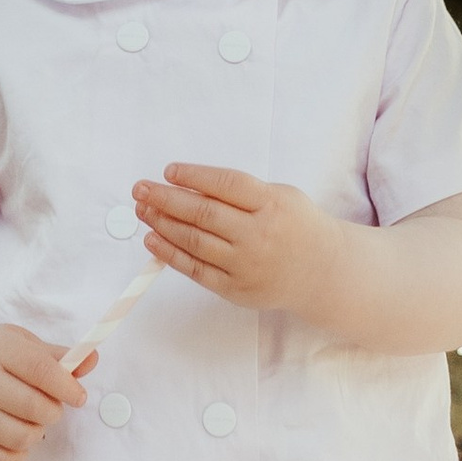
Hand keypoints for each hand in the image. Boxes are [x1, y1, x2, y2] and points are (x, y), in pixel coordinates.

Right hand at [0, 315, 88, 460]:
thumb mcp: (22, 343)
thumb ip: (58, 356)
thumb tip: (92, 360)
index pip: (40, 370)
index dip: (67, 386)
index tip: (79, 396)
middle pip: (33, 407)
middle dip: (53, 410)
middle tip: (51, 406)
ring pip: (21, 437)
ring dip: (37, 432)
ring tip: (32, 420)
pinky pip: (2, 460)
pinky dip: (19, 455)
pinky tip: (18, 439)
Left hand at [133, 163, 341, 312]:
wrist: (321, 272)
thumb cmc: (295, 225)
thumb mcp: (281, 195)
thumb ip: (242, 191)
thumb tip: (189, 185)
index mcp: (271, 204)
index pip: (226, 185)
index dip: (194, 176)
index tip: (168, 171)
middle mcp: (258, 235)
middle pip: (204, 214)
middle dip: (167, 199)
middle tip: (141, 189)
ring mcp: (246, 265)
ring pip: (196, 242)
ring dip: (163, 224)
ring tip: (142, 210)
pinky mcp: (236, 289)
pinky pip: (197, 270)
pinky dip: (171, 255)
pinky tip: (153, 240)